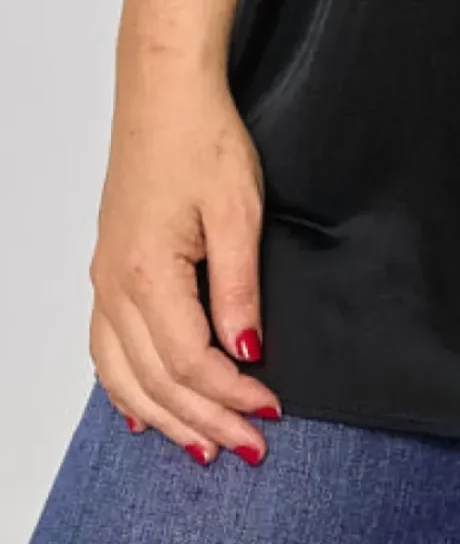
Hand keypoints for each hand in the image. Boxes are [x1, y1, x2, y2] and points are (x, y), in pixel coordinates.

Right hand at [89, 71, 281, 465]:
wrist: (163, 95)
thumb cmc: (203, 140)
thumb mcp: (239, 210)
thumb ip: (239, 288)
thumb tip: (246, 354)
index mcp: (147, 274)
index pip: (189, 362)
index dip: (230, 394)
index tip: (271, 410)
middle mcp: (114, 287)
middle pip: (156, 380)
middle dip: (205, 419)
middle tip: (249, 447)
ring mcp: (104, 281)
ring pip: (124, 375)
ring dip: (166, 417)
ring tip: (204, 447)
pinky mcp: (108, 271)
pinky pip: (106, 349)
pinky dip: (125, 388)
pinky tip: (142, 410)